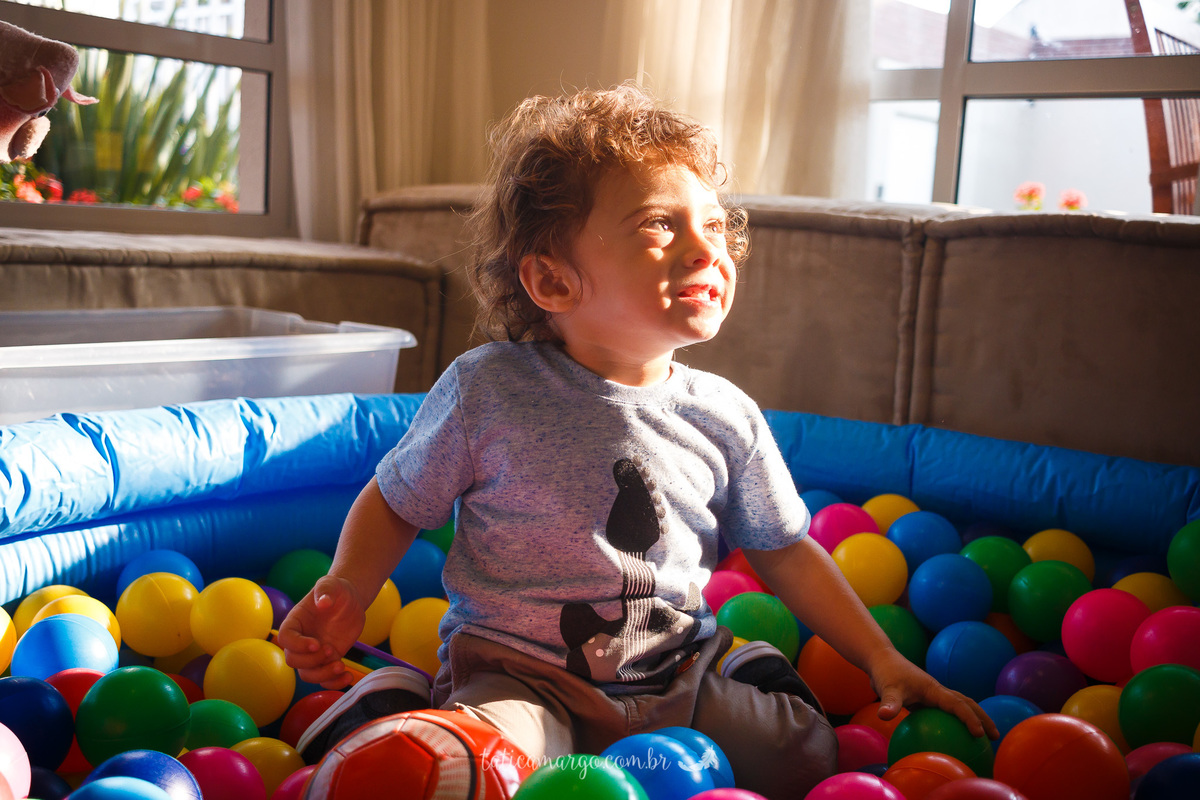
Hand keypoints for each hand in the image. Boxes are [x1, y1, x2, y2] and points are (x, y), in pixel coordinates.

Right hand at [277, 575, 366, 688]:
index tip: (317, 643)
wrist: (350, 601)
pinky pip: (324, 679)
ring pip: (307, 674)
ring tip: (341, 666)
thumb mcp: (331, 584)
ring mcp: (313, 653)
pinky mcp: (328, 660)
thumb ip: (325, 589)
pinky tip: (348, 677)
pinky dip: (334, 683)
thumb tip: (323, 602)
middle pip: (293, 661)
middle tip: (331, 649)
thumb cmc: (336, 590)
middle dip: (312, 660)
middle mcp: (300, 640)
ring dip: (322, 675)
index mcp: (294, 622)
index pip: (285, 639)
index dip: (298, 645)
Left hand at [869, 650, 999, 739]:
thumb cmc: (886, 673)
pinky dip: (954, 723)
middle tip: (995, 736)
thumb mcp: (888, 689)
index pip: (958, 705)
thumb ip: (889, 703)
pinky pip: (946, 713)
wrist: (882, 660)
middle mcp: (938, 691)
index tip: (979, 734)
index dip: (970, 719)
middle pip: (967, 704)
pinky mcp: (927, 700)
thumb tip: (884, 716)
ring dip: (974, 719)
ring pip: (959, 707)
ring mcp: (934, 695)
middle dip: (983, 719)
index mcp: (934, 689)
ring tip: (983, 738)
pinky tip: (951, 739)